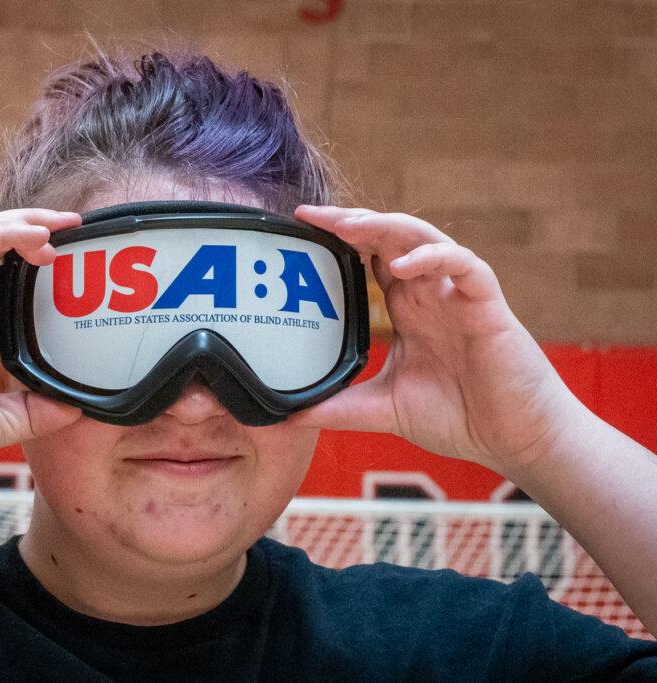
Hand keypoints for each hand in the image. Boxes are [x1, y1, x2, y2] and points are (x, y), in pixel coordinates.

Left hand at [290, 206, 581, 475]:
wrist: (515, 440)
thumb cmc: (461, 416)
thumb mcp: (385, 410)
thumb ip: (341, 408)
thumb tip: (289, 417)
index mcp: (408, 308)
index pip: (368, 257)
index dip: (338, 239)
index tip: (300, 229)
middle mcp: (430, 293)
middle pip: (389, 237)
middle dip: (351, 221)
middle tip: (311, 216)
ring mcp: (458, 296)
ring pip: (423, 239)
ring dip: (385, 227)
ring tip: (348, 226)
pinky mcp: (487, 306)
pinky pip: (464, 266)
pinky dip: (434, 259)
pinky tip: (402, 265)